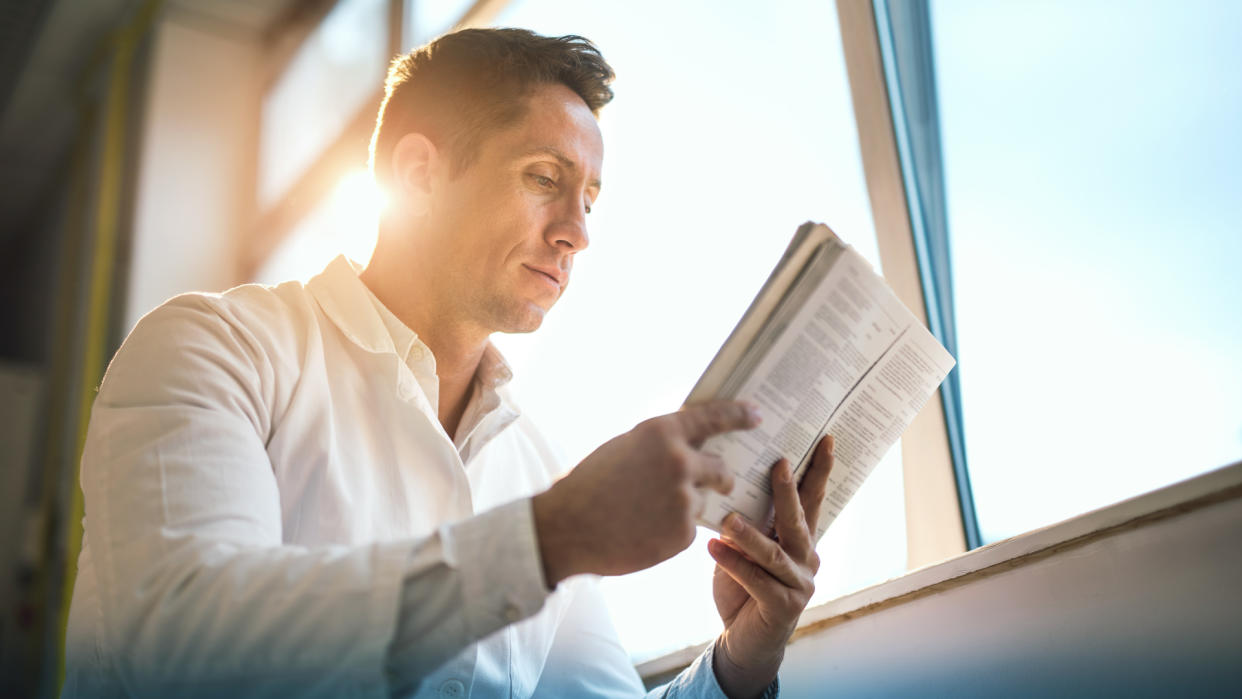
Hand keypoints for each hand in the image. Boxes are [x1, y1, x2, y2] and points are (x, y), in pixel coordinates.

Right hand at [532, 400, 759, 585]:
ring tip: (646, 514)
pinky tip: (643, 532)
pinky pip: (688, 529)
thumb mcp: (624, 449)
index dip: (738, 415)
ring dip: (683, 508)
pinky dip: (671, 531)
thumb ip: (660, 446)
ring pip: (700, 502)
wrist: (566, 530)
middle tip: (722, 482)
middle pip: (721, 470)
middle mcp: (679, 462)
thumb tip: (689, 447)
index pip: (714, 417)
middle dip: (722, 478)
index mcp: (661, 433)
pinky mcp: (683, 533)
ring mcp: (684, 499)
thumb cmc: (589, 486)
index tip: (756, 415)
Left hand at [707, 434, 834, 697]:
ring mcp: (798, 585)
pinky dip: (733, 564)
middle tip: (778, 463)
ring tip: (728, 519)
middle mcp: (806, 559)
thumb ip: (749, 522)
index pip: (813, 500)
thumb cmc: (743, 586)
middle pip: (798, 520)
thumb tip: (730, 480)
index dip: (820, 470)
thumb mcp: (747, 548)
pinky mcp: (781, 608)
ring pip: (774, 554)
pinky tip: (712, 549)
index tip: (826, 440)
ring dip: (750, 534)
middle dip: (787, 491)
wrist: (743, 641)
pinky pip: (756, 581)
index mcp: (801, 541)